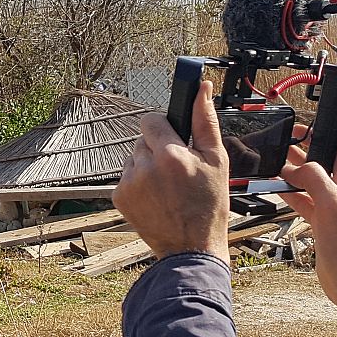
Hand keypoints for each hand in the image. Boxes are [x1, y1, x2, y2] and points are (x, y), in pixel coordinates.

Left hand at [114, 82, 229, 259]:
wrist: (191, 248)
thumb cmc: (209, 206)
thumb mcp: (216, 161)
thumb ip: (205, 121)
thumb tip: (201, 89)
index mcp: (170, 155)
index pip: (151, 120)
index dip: (165, 129)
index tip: (175, 141)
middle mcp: (144, 167)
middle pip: (143, 139)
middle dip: (158, 149)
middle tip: (177, 171)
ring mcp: (129, 183)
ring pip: (133, 158)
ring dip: (147, 166)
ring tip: (167, 187)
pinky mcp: (119, 197)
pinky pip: (126, 177)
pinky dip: (139, 183)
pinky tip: (156, 197)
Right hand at [278, 121, 336, 336]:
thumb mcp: (331, 204)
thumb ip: (316, 178)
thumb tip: (299, 166)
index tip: (320, 115)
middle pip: (328, 156)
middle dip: (310, 144)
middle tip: (291, 137)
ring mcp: (335, 204)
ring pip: (315, 176)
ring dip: (298, 167)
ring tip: (279, 159)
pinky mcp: (325, 220)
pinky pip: (307, 198)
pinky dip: (293, 191)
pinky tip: (278, 189)